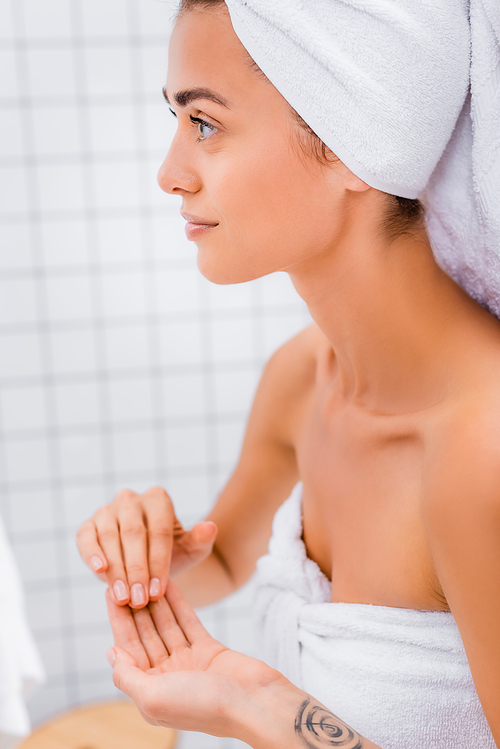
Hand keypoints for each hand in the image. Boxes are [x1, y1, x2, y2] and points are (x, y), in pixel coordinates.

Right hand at [77, 486, 217, 607]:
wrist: (148, 561)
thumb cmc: (172, 554)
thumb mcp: (191, 550)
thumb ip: (201, 540)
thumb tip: (210, 527)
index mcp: (158, 499)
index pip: (159, 530)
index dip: (159, 561)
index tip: (160, 590)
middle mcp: (131, 499)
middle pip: (133, 534)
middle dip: (137, 570)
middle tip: (141, 599)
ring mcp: (107, 510)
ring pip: (109, 537)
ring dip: (116, 569)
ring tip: (123, 596)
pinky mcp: (88, 525)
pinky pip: (85, 538)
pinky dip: (91, 554)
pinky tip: (99, 571)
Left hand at [106, 581, 288, 737]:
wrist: (252, 703)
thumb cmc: (203, 707)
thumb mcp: (153, 698)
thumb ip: (127, 676)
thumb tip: (111, 653)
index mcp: (150, 691)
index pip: (128, 649)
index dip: (118, 620)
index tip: (110, 592)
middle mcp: (167, 677)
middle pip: (145, 635)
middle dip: (134, 607)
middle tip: (125, 576)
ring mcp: (188, 662)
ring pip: (166, 626)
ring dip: (155, 601)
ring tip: (144, 574)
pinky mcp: (208, 649)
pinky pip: (188, 622)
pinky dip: (178, 603)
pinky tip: (169, 584)